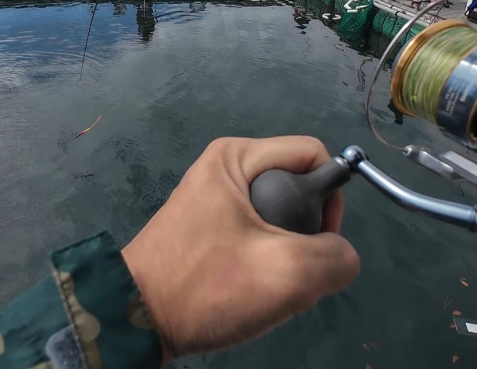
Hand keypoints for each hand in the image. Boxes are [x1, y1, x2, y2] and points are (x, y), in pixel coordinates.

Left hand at [121, 136, 359, 365]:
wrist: (133, 323)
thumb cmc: (208, 287)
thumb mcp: (287, 274)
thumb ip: (336, 257)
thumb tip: (340, 255)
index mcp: (238, 157)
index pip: (314, 156)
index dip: (330, 198)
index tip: (320, 241)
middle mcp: (225, 167)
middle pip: (298, 186)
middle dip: (307, 231)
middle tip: (292, 271)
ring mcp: (214, 196)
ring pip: (281, 214)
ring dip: (289, 251)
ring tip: (270, 284)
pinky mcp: (208, 223)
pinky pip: (259, 230)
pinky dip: (268, 258)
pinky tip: (254, 286)